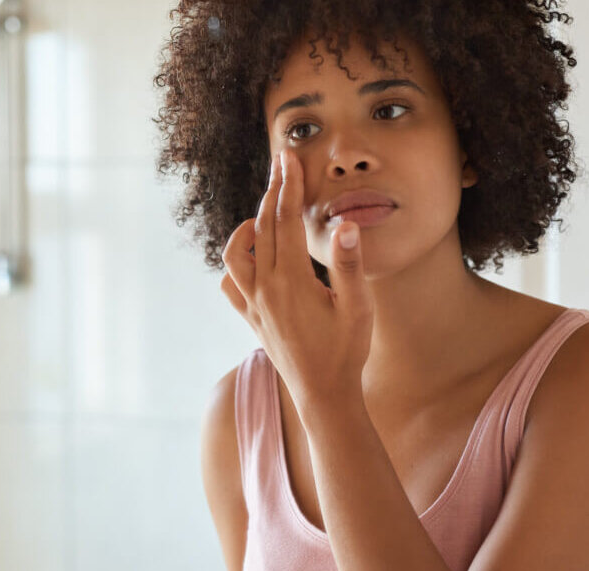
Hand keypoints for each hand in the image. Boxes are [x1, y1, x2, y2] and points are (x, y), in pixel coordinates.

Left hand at [220, 149, 373, 414]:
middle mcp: (265, 289)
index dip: (289, 185)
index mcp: (291, 281)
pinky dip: (236, 265)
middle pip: (262, 227)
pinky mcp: (251, 319)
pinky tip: (252, 259)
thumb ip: (350, 265)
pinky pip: (230, 285)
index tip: (289, 158)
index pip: (286, 220)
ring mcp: (254, 304)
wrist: (323, 395)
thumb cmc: (346, 352)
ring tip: (265, 215)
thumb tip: (346, 225)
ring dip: (247, 228)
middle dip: (272, 191)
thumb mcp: (358, 308)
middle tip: (281, 164)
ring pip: (236, 254)